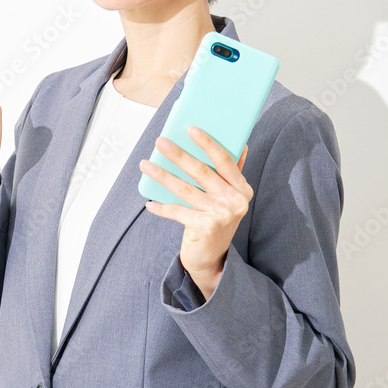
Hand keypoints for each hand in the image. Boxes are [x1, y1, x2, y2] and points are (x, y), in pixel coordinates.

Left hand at [140, 126, 251, 301]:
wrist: (213, 259)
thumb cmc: (216, 220)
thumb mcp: (228, 197)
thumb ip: (232, 172)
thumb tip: (241, 144)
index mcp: (242, 188)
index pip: (225, 159)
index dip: (208, 143)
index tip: (190, 128)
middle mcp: (235, 201)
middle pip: (201, 171)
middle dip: (178, 154)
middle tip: (160, 141)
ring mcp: (221, 215)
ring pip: (185, 189)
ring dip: (162, 175)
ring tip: (146, 165)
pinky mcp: (206, 227)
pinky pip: (178, 211)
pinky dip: (162, 208)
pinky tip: (149, 203)